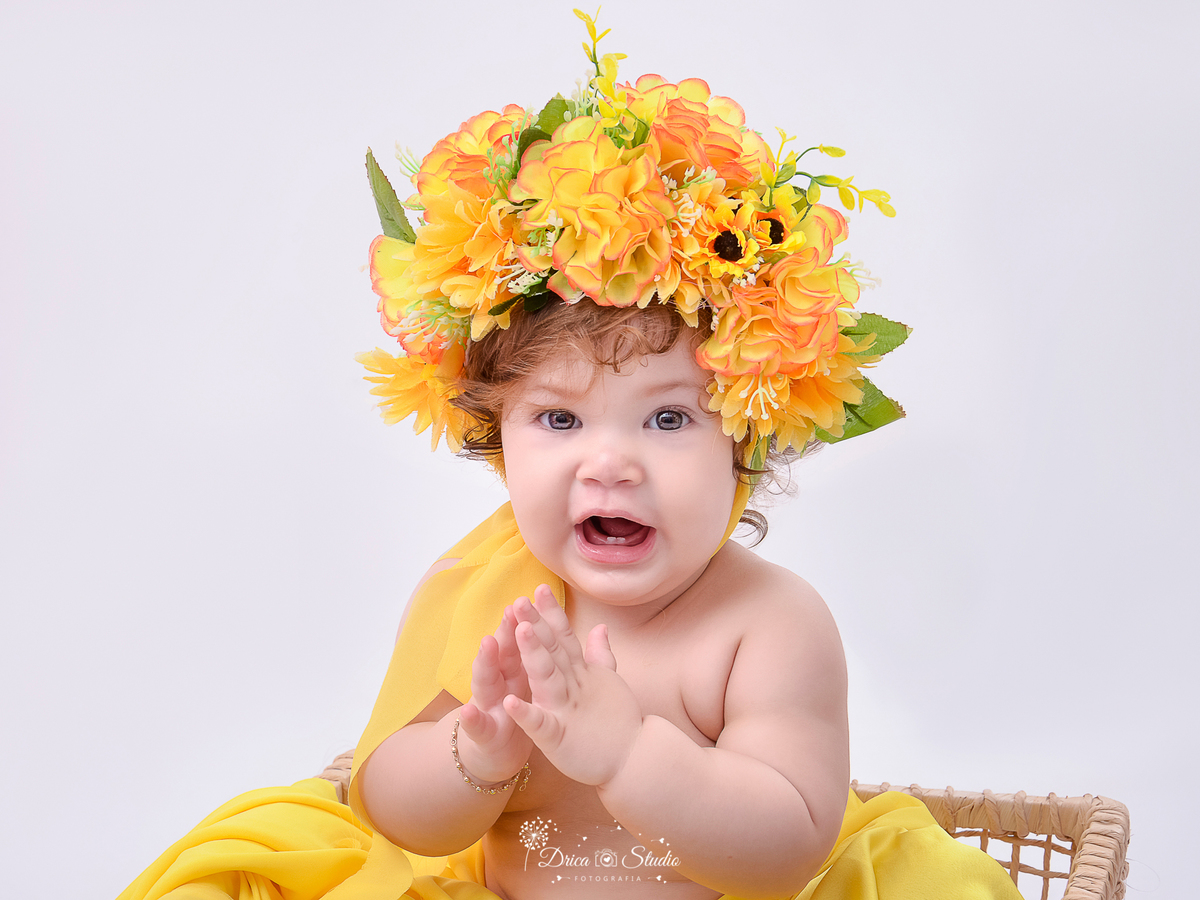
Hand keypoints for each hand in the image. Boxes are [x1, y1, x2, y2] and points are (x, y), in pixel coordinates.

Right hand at [455, 604, 533, 784]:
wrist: (495, 753)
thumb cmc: (516, 710)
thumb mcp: (531, 682)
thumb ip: (539, 653)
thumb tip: (553, 624)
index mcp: (516, 669)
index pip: (522, 640)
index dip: (529, 619)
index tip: (537, 595)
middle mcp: (499, 681)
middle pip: (502, 652)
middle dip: (506, 631)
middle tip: (512, 609)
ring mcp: (487, 704)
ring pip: (485, 680)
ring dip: (485, 661)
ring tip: (488, 643)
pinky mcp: (481, 732)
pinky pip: (476, 725)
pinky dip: (472, 718)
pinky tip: (469, 711)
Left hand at [503, 585, 642, 785]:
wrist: (635, 760)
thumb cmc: (619, 723)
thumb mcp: (608, 683)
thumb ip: (600, 655)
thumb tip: (600, 627)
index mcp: (581, 674)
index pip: (564, 637)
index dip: (550, 613)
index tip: (538, 588)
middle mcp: (574, 686)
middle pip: (553, 650)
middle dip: (536, 624)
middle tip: (519, 600)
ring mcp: (567, 710)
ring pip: (547, 678)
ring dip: (534, 654)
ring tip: (519, 630)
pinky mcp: (559, 738)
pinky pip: (541, 724)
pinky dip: (527, 714)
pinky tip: (510, 702)